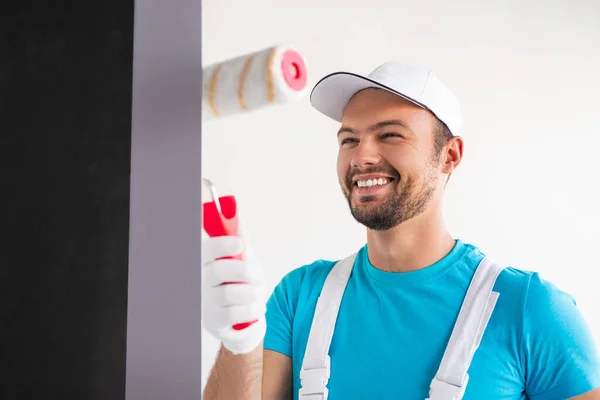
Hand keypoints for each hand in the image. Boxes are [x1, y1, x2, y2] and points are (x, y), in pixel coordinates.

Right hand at [201, 227, 266, 354]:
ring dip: (253, 292)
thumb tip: (237, 215)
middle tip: (257, 275)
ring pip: (231, 293)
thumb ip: (240, 239)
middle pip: (220, 271)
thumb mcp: (242, 259)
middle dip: (246, 271)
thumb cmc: (240, 284)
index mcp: (204, 262)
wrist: (241, 320)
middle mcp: (200, 282)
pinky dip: (254, 309)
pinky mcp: (215, 323)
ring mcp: (205, 304)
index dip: (222, 245)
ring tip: (257, 293)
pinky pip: (238, 314)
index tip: (239, 244)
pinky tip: (255, 307)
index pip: (207, 250)